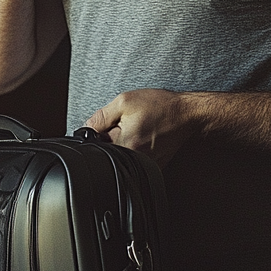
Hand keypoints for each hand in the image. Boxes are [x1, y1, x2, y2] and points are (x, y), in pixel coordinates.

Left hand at [85, 89, 199, 167]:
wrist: (186, 114)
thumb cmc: (161, 106)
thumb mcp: (125, 101)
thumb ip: (100, 116)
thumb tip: (84, 129)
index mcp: (125, 145)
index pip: (96, 144)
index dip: (100, 131)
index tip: (112, 123)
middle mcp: (135, 160)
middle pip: (108, 151)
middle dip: (112, 137)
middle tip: (128, 123)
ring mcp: (145, 166)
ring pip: (121, 155)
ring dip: (124, 142)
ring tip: (138, 129)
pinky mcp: (153, 168)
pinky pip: (134, 160)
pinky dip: (135, 148)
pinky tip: (145, 136)